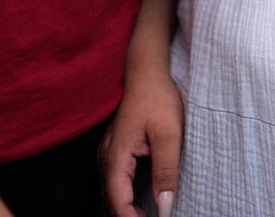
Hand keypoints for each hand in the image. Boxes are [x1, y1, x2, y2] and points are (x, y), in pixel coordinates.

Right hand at [101, 66, 182, 216]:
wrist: (145, 71)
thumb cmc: (156, 98)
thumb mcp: (168, 134)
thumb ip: (166, 171)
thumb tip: (164, 206)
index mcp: (116, 157)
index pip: (118, 202)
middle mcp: (105, 159)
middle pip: (110, 202)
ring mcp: (107, 155)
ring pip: (110, 194)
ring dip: (125, 210)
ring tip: (148, 216)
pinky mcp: (113, 151)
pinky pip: (114, 183)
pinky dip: (124, 198)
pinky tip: (139, 203)